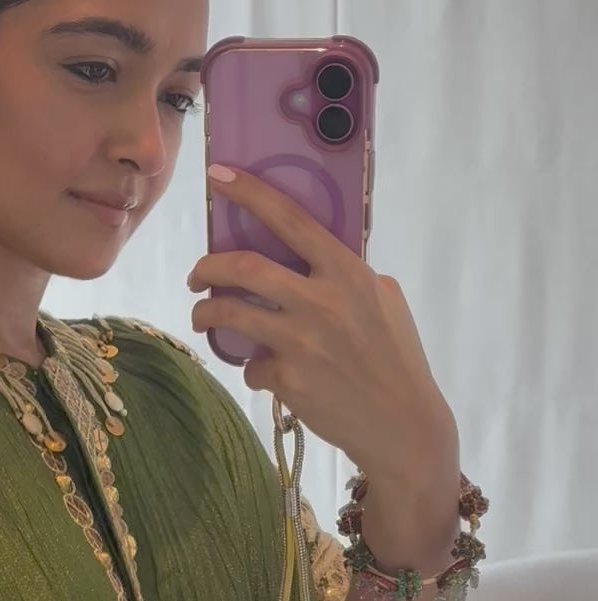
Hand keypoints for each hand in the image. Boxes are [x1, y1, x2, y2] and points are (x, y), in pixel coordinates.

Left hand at [188, 166, 456, 484]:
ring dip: (206, 313)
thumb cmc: (396, 358)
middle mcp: (322, 301)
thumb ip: (345, 276)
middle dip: (207, 267)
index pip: (291, 220)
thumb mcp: (384, 301)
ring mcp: (301, 341)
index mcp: (348, 272)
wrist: (402, 425)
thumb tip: (305, 259)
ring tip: (204, 318)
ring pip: (230, 314)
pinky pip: (252, 366)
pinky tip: (270, 374)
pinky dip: (254, 368)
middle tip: (197, 276)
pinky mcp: (287, 380)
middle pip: (243, 267)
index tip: (218, 175)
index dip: (250, 193)